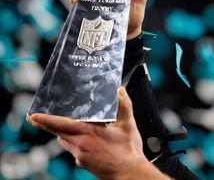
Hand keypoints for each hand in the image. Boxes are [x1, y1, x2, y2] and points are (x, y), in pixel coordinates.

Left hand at [26, 87, 168, 179]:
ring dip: (62, 133)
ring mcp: (80, 156)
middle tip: (34, 118)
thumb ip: (124, 106)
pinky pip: (73, 150)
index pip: (62, 124)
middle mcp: (81, 145)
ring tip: (61, 126)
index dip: (46, 120)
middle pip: (58, 132)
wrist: (128, 173)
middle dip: (45, 125)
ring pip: (65, 141)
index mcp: (90, 133)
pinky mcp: (82, 163)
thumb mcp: (128, 125)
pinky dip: (73, 142)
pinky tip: (83, 140)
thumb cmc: (128, 151)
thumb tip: (120, 91)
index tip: (34, 115)